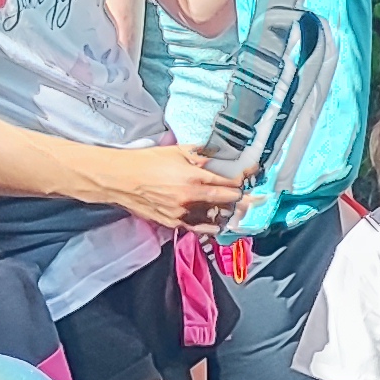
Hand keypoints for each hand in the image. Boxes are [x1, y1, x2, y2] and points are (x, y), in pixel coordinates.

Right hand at [90, 144, 245, 230]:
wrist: (121, 179)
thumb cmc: (147, 162)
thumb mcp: (177, 151)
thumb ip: (203, 154)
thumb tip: (224, 154)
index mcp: (194, 177)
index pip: (230, 181)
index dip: (245, 180)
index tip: (254, 178)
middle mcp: (192, 198)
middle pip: (229, 201)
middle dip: (245, 198)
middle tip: (258, 197)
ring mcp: (184, 214)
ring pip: (218, 218)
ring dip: (230, 213)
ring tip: (240, 209)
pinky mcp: (175, 224)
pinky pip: (201, 228)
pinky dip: (213, 225)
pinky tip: (221, 223)